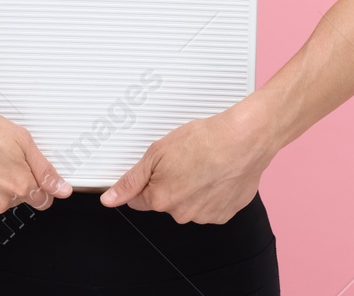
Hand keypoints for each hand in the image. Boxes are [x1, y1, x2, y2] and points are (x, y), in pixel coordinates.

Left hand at [98, 104, 275, 223]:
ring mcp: (204, 215)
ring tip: (202, 164)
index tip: (154, 171)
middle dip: (170, 183)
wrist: (243, 140)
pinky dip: (211, 193)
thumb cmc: (205, 140)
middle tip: (183, 161)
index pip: (138, 200)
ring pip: (188, 204)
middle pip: (165, 201)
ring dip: (192, 188)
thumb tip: (110, 198)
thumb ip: (131, 180)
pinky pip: (210, 206)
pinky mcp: (225, 213)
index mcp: (160, 198)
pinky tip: (215, 173)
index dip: (145, 182)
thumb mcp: (157, 152)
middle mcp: (181, 212)